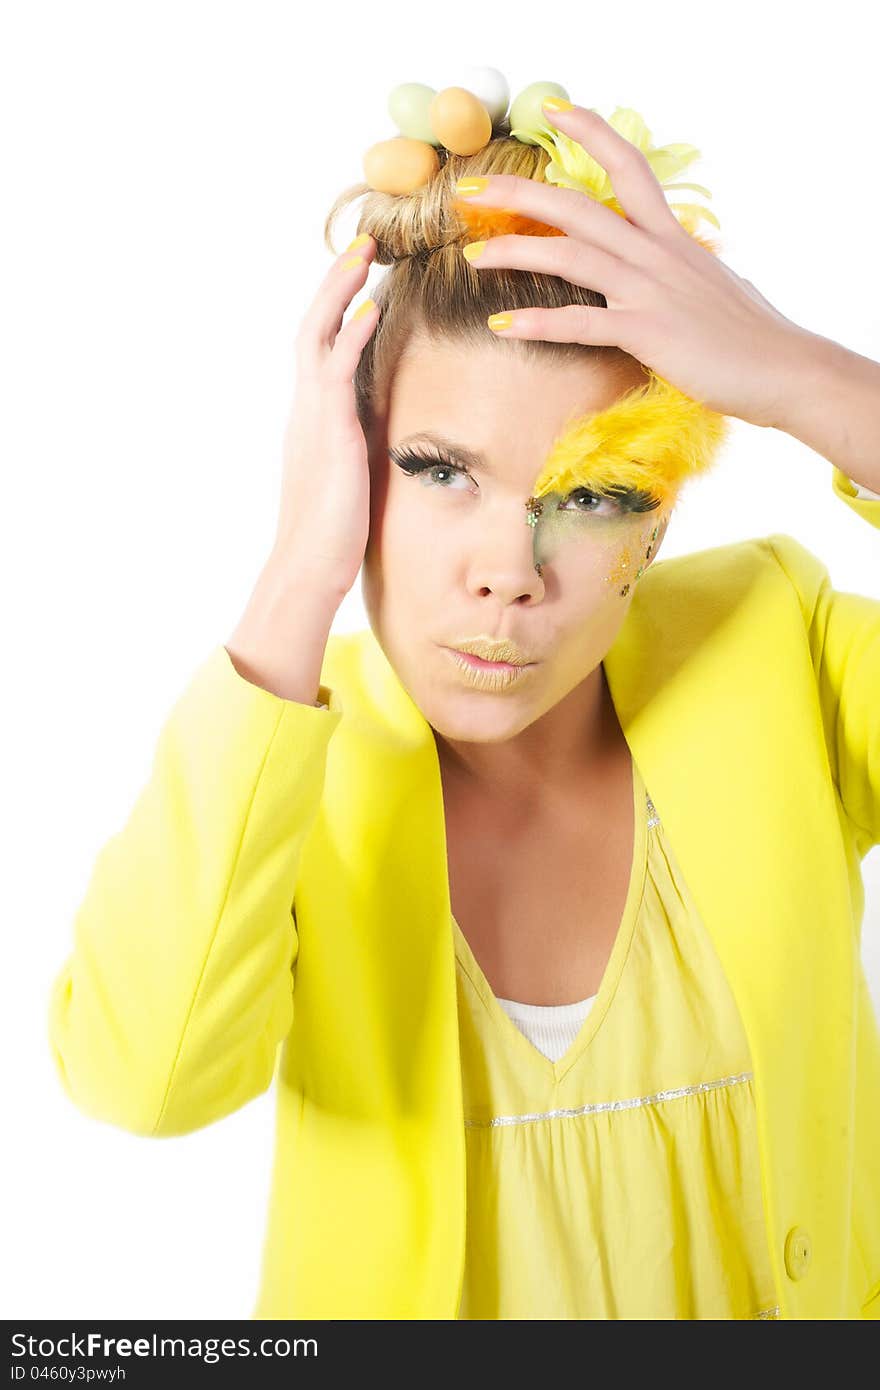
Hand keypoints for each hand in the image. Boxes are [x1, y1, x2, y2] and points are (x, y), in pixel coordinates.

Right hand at [273, 236, 379, 593]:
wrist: (309, 567)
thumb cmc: (332, 534)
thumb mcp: (350, 479)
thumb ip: (359, 447)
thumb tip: (377, 438)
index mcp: (313, 418)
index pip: (321, 347)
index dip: (338, 307)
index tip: (362, 276)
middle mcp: (307, 409)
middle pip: (314, 326)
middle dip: (337, 282)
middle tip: (364, 242)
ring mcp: (314, 418)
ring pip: (319, 336)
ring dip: (341, 291)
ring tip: (365, 253)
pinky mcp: (329, 433)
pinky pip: (336, 371)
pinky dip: (351, 336)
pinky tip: (371, 308)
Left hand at [455, 102, 813, 428]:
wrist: (784, 369)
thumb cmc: (750, 335)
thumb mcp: (713, 283)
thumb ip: (684, 267)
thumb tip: (678, 261)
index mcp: (671, 237)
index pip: (629, 168)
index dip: (591, 133)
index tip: (553, 111)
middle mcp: (656, 253)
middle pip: (577, 207)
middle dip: (519, 193)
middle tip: (470, 188)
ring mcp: (650, 290)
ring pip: (570, 256)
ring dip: (515, 254)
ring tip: (473, 258)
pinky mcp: (648, 332)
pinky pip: (581, 323)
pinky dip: (538, 323)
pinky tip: (501, 325)